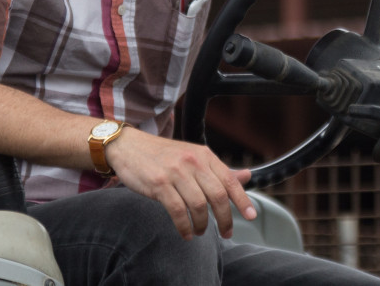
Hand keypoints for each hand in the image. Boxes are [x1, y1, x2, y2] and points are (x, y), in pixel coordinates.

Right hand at [105, 127, 256, 239]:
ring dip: (202, 225)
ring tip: (199, 231)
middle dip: (225, 219)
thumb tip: (246, 176)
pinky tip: (185, 232)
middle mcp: (192, 161)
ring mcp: (175, 172)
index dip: (243, 200)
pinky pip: (177, 211)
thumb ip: (218, 170)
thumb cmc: (162, 155)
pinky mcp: (159, 183)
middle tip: (226, 232)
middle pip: (217, 196)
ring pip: (198, 206)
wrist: (128, 146)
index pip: (230, 179)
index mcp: (203, 154)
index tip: (251, 216)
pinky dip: (184, 227)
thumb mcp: (193, 156)